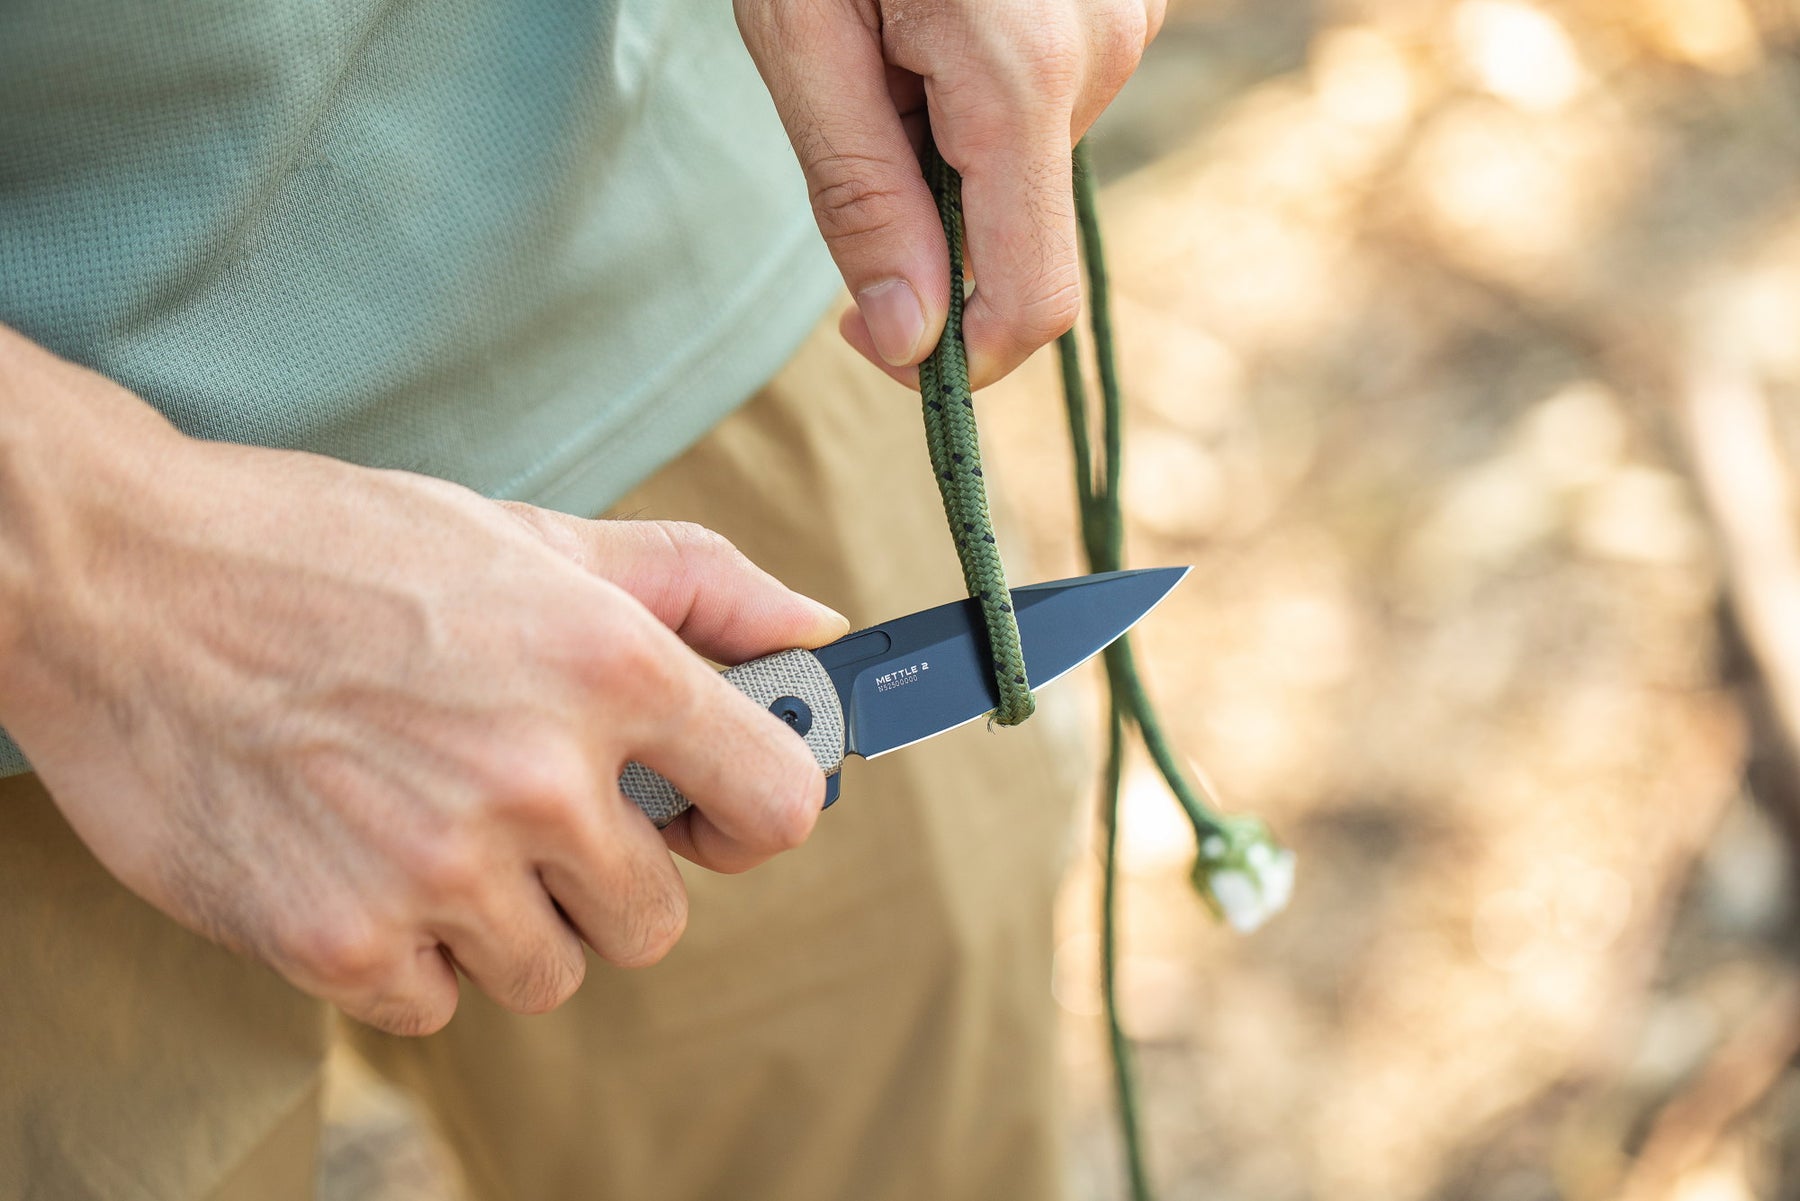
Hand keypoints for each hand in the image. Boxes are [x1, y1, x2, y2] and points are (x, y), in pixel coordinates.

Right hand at [0, 329, 846, 1034]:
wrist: (124, 583)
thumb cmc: (335, 550)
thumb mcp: (530, 535)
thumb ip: (692, 585)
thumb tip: (815, 631)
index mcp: (609, 665)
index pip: (777, 805)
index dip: (749, 816)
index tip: (701, 810)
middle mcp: (539, 776)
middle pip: (657, 919)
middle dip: (603, 876)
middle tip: (520, 805)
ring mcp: (439, 869)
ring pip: (552, 973)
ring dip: (506, 920)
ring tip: (428, 822)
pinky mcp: (340, 942)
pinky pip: (438, 1003)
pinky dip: (408, 953)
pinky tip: (359, 860)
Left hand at [737, 0, 1163, 388]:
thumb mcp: (800, 31)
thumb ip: (860, 194)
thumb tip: (909, 341)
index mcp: (1024, 72)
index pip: (1029, 299)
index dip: (954, 356)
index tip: (864, 334)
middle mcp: (1105, 51)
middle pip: (1017, 228)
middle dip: (929, 207)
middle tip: (856, 93)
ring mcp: (1131, 18)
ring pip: (1031, 165)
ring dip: (954, 141)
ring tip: (897, 31)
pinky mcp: (1129, 0)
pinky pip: (1053, 102)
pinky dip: (989, 92)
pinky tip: (946, 13)